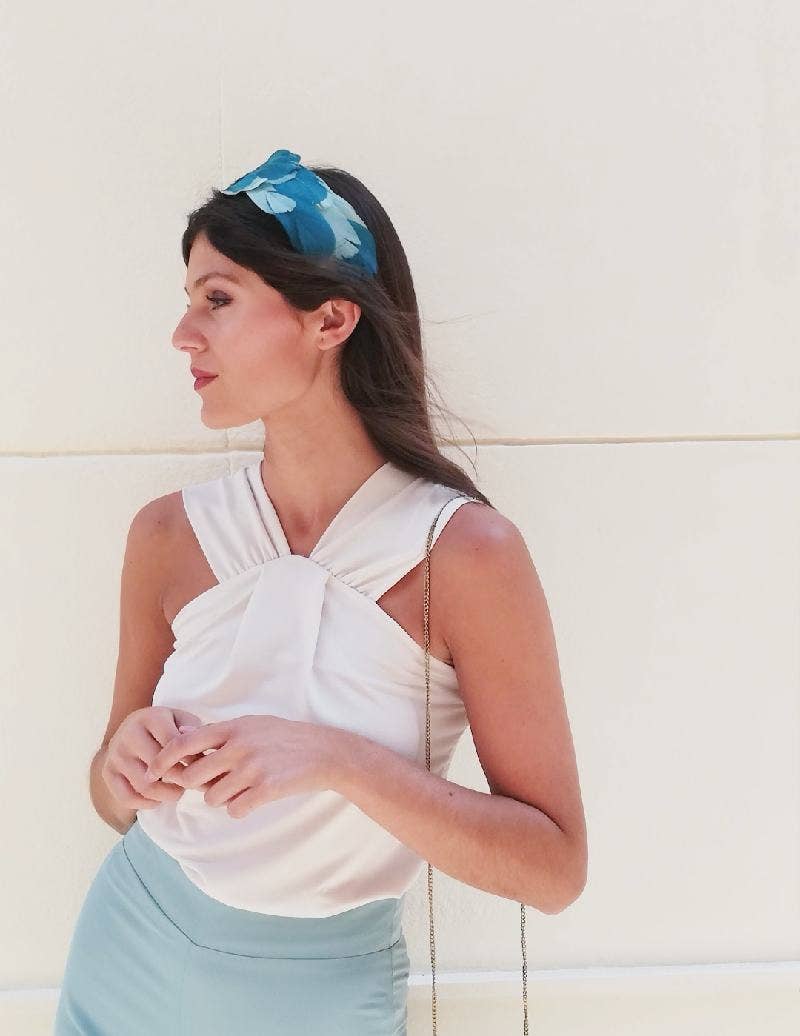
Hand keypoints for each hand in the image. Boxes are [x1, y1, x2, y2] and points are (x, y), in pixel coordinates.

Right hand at [102, 706, 207, 810]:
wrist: (133, 728)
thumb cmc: (166, 726)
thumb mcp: (182, 719)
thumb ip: (192, 730)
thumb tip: (195, 747)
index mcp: (151, 717)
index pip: (173, 744)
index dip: (191, 759)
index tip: (200, 767)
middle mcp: (129, 734)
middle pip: (159, 767)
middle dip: (180, 780)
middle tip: (190, 783)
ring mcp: (116, 754)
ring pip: (145, 786)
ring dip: (166, 795)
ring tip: (178, 791)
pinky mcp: (107, 772)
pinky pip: (127, 798)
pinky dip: (147, 804)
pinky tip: (158, 799)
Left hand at [142, 714, 345, 818]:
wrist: (324, 752)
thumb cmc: (285, 737)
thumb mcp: (253, 724)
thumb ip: (221, 733)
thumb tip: (186, 740)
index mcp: (234, 728)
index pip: (184, 742)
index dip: (163, 759)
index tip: (152, 771)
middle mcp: (239, 747)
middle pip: (192, 776)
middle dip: (196, 785)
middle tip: (211, 783)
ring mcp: (253, 769)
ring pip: (212, 797)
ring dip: (221, 798)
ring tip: (241, 788)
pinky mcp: (266, 789)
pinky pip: (234, 810)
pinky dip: (240, 808)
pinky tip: (254, 798)